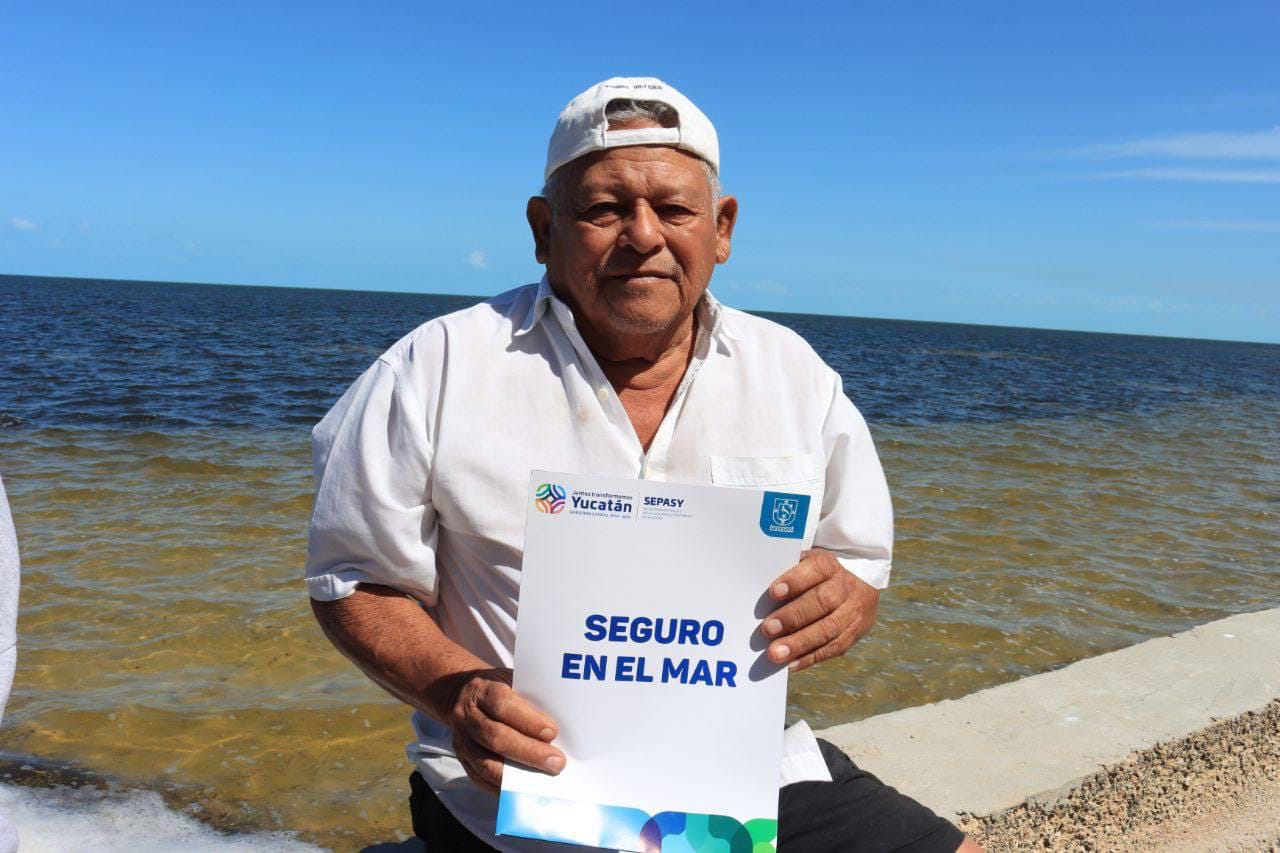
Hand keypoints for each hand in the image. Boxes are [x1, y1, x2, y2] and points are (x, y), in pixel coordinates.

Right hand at [447, 667, 565, 794]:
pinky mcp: (462, 761)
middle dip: (529, 752)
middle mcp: (467, 716)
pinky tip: (525, 789)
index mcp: (481, 690)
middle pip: (496, 737)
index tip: (552, 732)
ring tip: (544, 776)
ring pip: (486, 762)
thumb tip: (556, 729)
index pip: (502, 703)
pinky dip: (504, 788)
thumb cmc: (498, 689)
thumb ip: (529, 699)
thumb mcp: (511, 681)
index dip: (527, 719)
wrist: (463, 694)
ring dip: (518, 774)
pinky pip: (481, 779)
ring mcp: (462, 741)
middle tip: (556, 762)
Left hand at [760, 548, 877, 671]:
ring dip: (800, 643)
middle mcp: (844, 587)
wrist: (858, 586)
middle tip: (767, 629)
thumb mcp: (806, 566)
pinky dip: (810, 657)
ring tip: (776, 653)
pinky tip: (790, 664)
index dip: (795, 581)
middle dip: (794, 616)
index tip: (773, 593)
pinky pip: (833, 648)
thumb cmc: (816, 577)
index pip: (815, 569)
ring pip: (829, 629)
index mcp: (830, 565)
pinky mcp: (854, 634)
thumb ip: (787, 575)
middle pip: (822, 601)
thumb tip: (761, 598)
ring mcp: (852, 612)